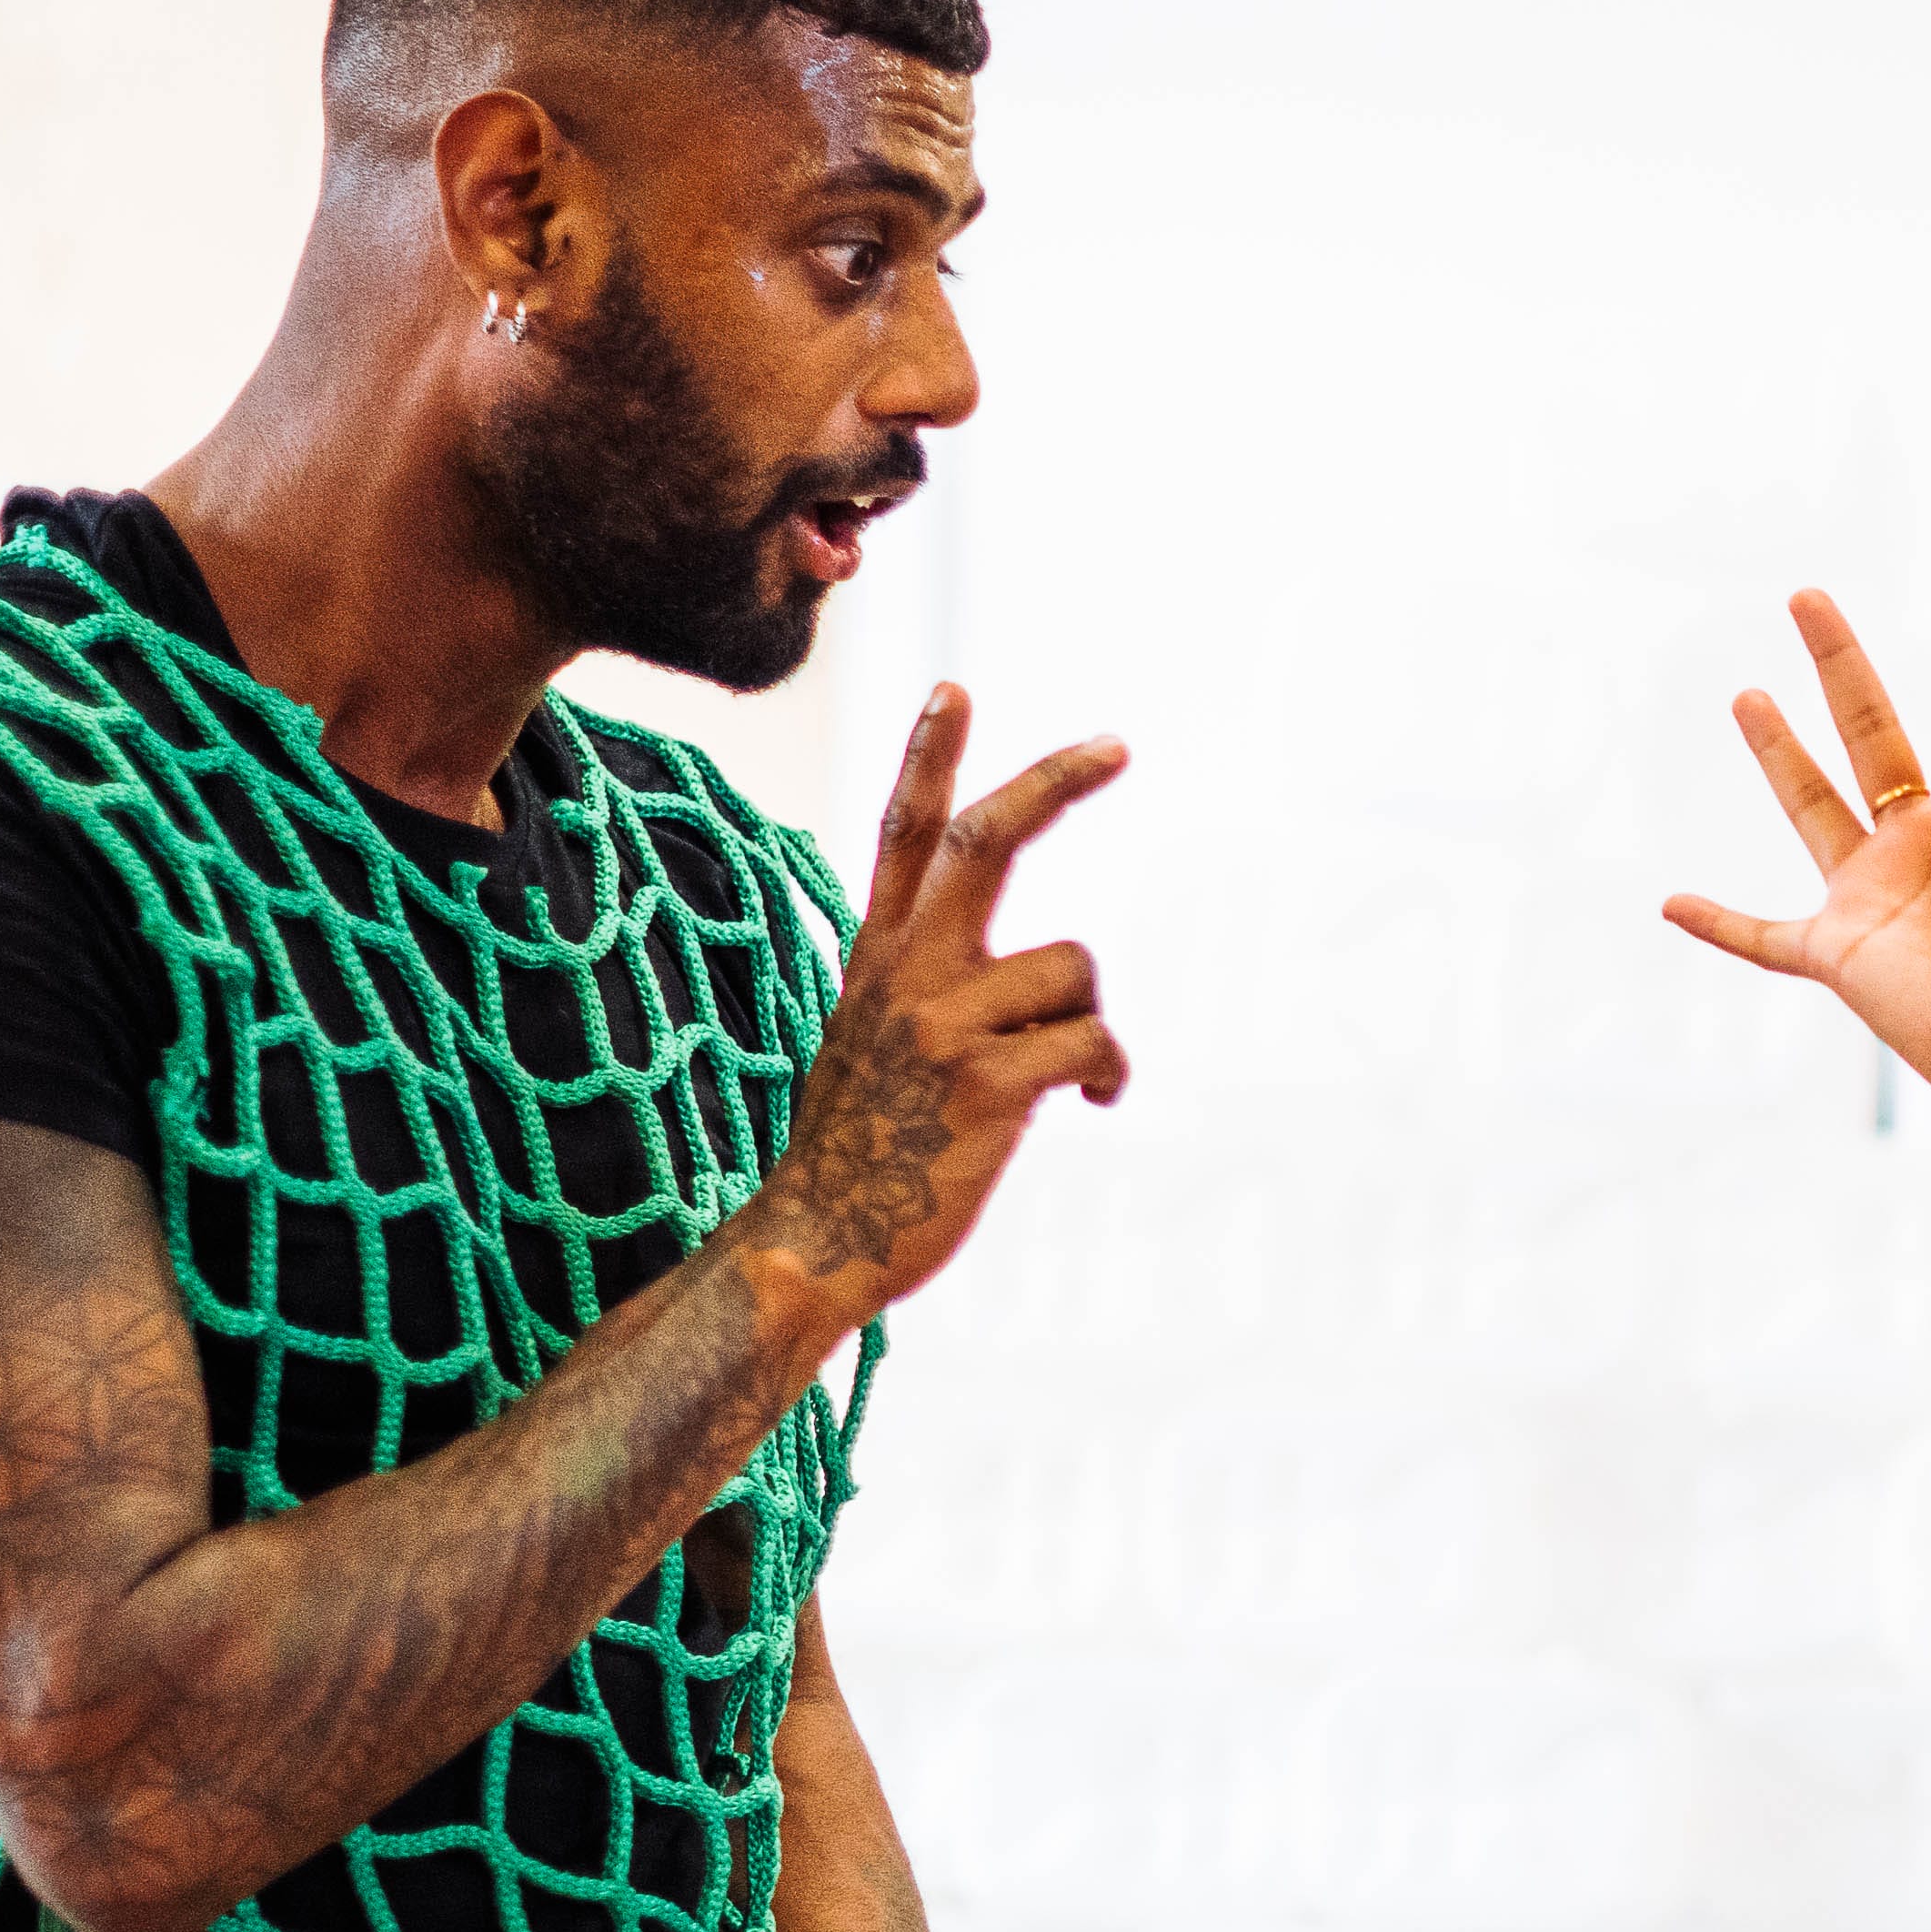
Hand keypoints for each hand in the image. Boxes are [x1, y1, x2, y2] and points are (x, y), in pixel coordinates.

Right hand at [745, 687, 1131, 1311]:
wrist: (814, 1243)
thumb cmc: (857, 1157)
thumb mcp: (870, 1048)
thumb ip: (926, 995)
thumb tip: (1029, 984)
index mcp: (878, 961)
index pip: (902, 836)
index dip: (930, 758)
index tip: (956, 689)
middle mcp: (908, 975)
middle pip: (987, 844)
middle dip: (1056, 784)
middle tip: (1116, 745)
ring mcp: (945, 1023)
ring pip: (1074, 967)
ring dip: (1090, 1020)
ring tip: (1062, 1075)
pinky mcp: (990, 1082)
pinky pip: (1095, 1042)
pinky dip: (1111, 1072)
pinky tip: (1092, 1103)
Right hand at [1673, 594, 1930, 1136]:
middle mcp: (1928, 845)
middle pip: (1873, 737)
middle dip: (1840, 668)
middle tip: (1807, 598)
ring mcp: (1877, 896)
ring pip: (1814, 808)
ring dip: (1780, 755)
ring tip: (1749, 695)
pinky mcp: (1840, 953)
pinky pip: (1765, 938)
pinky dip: (1718, 925)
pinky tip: (1670, 903)